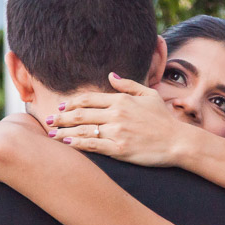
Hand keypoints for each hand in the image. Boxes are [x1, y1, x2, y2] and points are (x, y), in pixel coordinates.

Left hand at [46, 73, 188, 166]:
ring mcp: (117, 132)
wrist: (178, 141)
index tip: (60, 106)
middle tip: (47, 119)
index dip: (70, 102)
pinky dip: (76, 144)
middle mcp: (116, 114)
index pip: (88, 99)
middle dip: (60, 117)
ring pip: (82, 130)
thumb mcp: (149, 95)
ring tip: (51, 134)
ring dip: (63, 131)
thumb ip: (128, 85)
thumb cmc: (164, 119)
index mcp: (121, 100)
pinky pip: (92, 145)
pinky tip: (66, 144)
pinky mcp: (119, 149)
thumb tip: (110, 75)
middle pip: (80, 114)